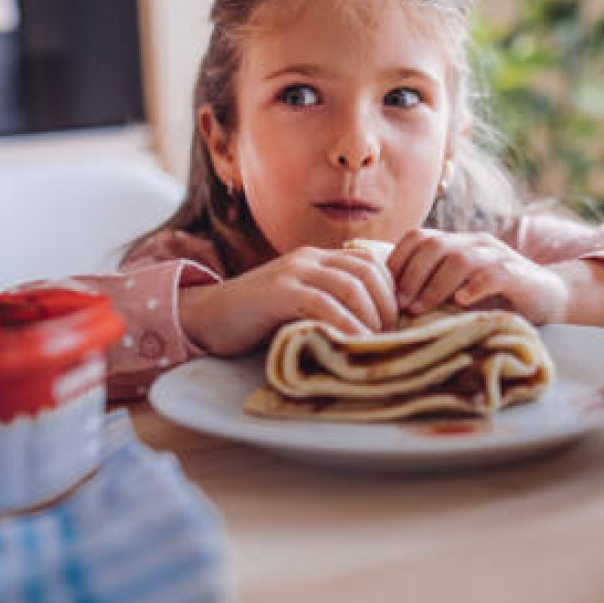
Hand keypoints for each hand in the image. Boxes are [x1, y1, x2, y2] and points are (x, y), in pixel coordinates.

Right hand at [178, 247, 397, 355]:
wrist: (207, 316)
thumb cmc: (257, 318)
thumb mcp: (301, 303)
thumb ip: (330, 303)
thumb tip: (374, 328)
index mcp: (318, 258)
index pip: (371, 263)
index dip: (390, 292)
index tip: (395, 322)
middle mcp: (309, 258)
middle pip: (368, 272)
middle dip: (387, 306)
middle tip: (390, 336)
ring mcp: (293, 272)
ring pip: (351, 285)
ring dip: (371, 317)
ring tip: (375, 343)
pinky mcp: (279, 291)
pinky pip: (324, 304)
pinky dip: (345, 325)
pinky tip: (353, 344)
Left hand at [388, 229, 568, 325]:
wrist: (550, 296)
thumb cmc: (498, 297)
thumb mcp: (461, 288)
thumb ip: (433, 286)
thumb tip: (389, 301)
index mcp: (458, 243)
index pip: (419, 237)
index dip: (398, 260)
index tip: (384, 289)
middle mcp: (475, 243)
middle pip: (434, 245)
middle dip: (412, 276)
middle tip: (400, 304)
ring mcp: (497, 255)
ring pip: (459, 259)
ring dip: (434, 285)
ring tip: (420, 309)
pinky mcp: (517, 273)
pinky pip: (492, 273)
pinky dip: (474, 286)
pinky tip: (461, 302)